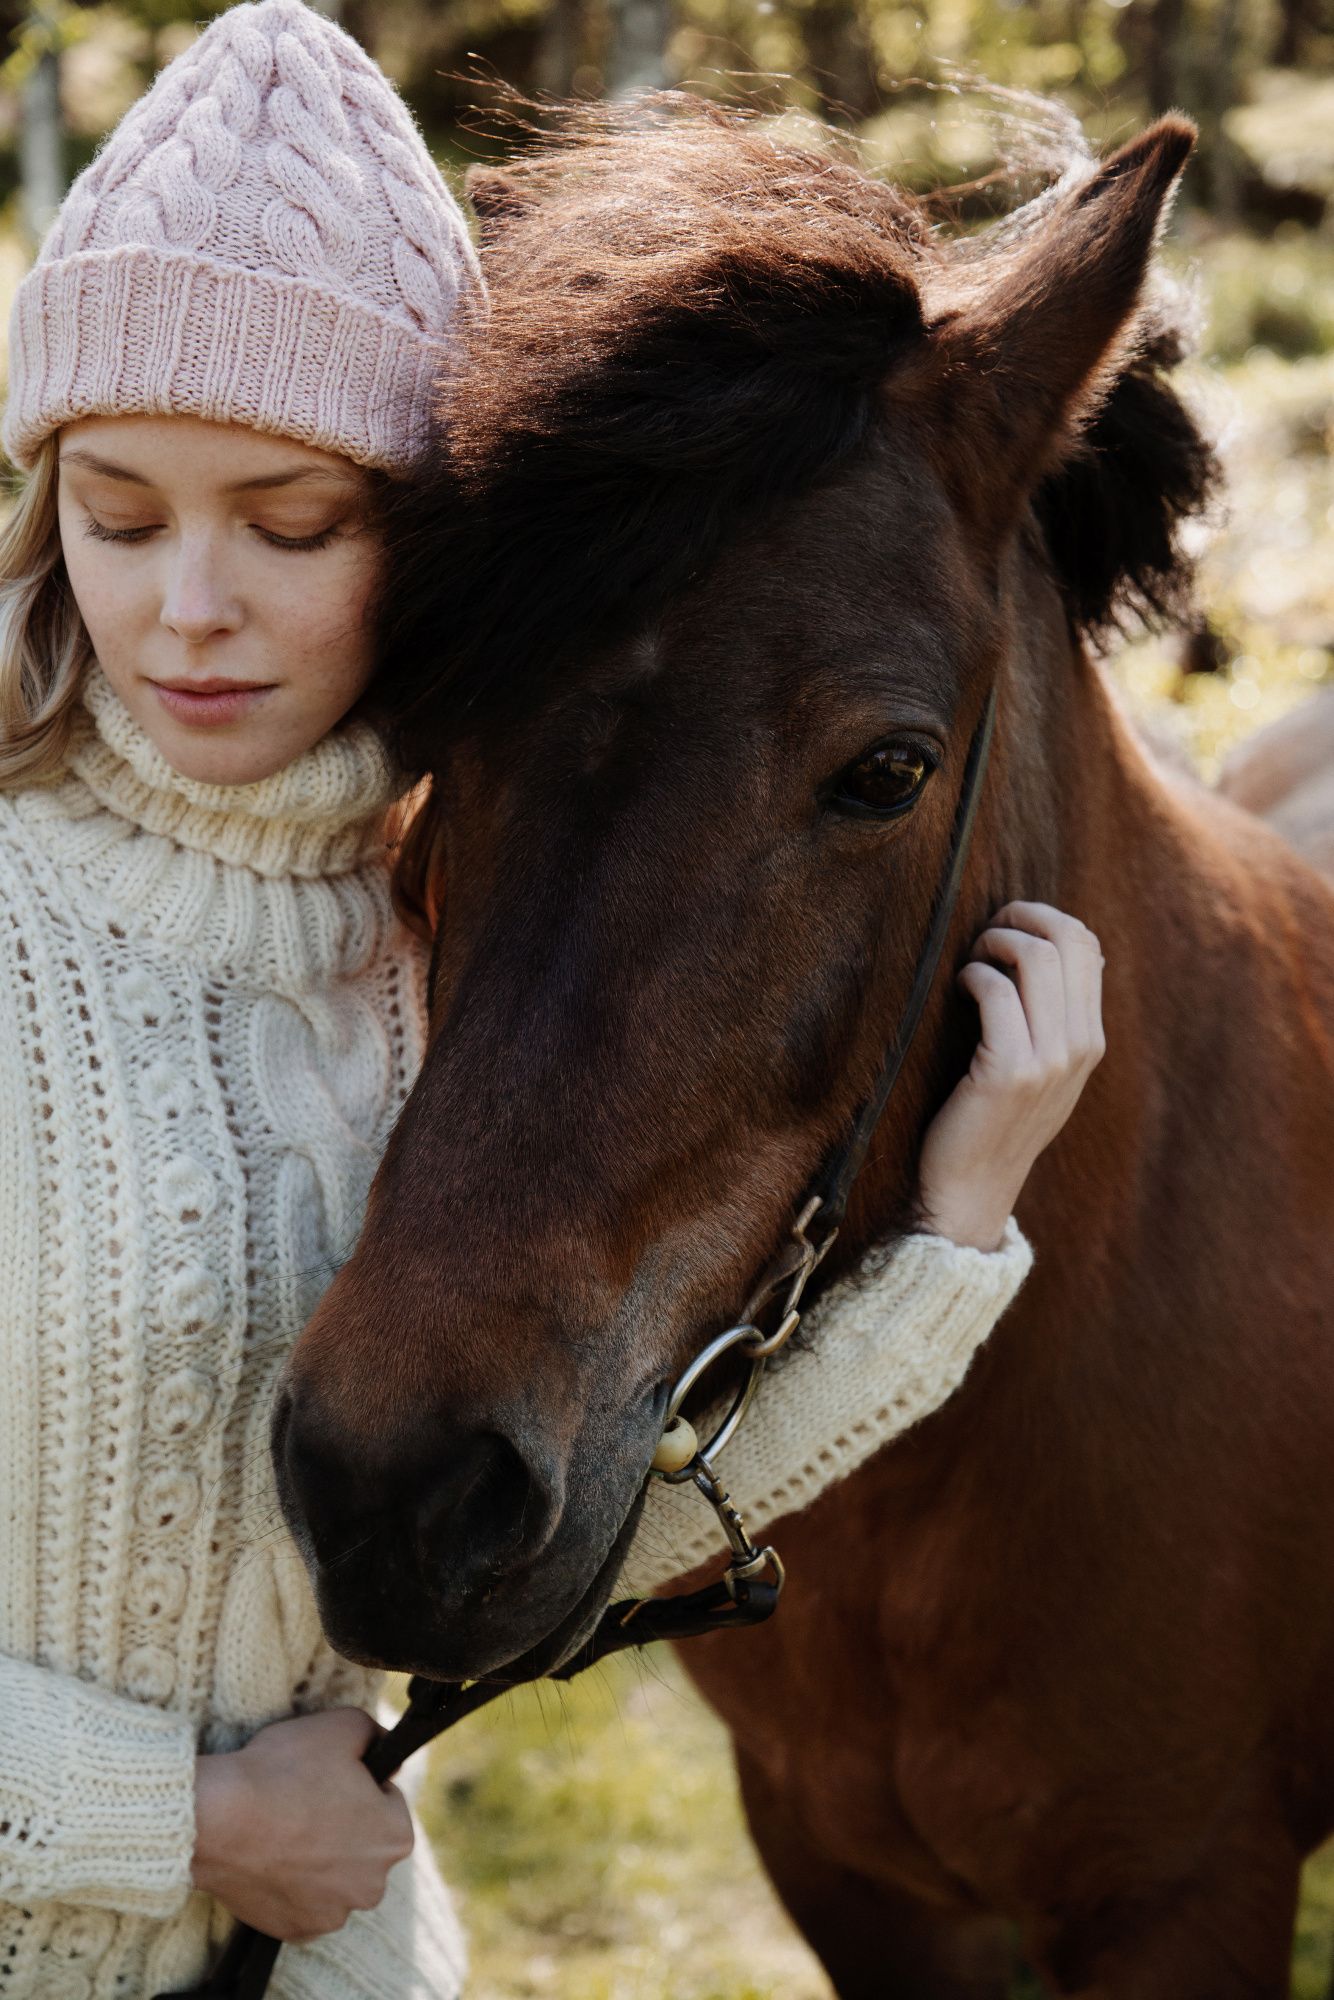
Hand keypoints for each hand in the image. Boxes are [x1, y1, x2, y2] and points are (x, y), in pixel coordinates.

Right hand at [192, 1707, 413, 1941]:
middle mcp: (373, 1886)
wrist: (216, 1819)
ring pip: (335, 1878)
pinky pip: (304, 1904)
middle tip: (305, 1802)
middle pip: (364, 1845)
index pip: (387, 1801)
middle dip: (344, 1826)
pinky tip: (272, 1859)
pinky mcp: (297, 1930)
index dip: (359, 1784)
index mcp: (395, 1837)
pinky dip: (291, 1886)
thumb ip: (377, 1734)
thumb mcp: (343, 1725)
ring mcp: (334, 1914)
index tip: (329, 1779)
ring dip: (319, 1860)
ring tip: (285, 1829)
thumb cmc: (283, 1771)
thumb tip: (386, 1749)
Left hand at [917, 901, 1105, 1251]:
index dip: (1045, 919)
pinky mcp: (1009, 1072)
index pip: (1089, 946)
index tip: (1007, 927)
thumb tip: (1060, 949)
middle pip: (1069, 940)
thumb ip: (1056, 1018)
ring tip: (971, 960)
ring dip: (995, 942)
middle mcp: (1080, 1047)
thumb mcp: (1043, 1070)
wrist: (972, 1189)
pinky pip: (997, 992)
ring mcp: (1050, 1061)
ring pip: (1037, 958)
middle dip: (1021, 917)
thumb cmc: (993, 1120)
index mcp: (1090, 1040)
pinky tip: (958, 988)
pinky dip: (973, 975)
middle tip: (986, 933)